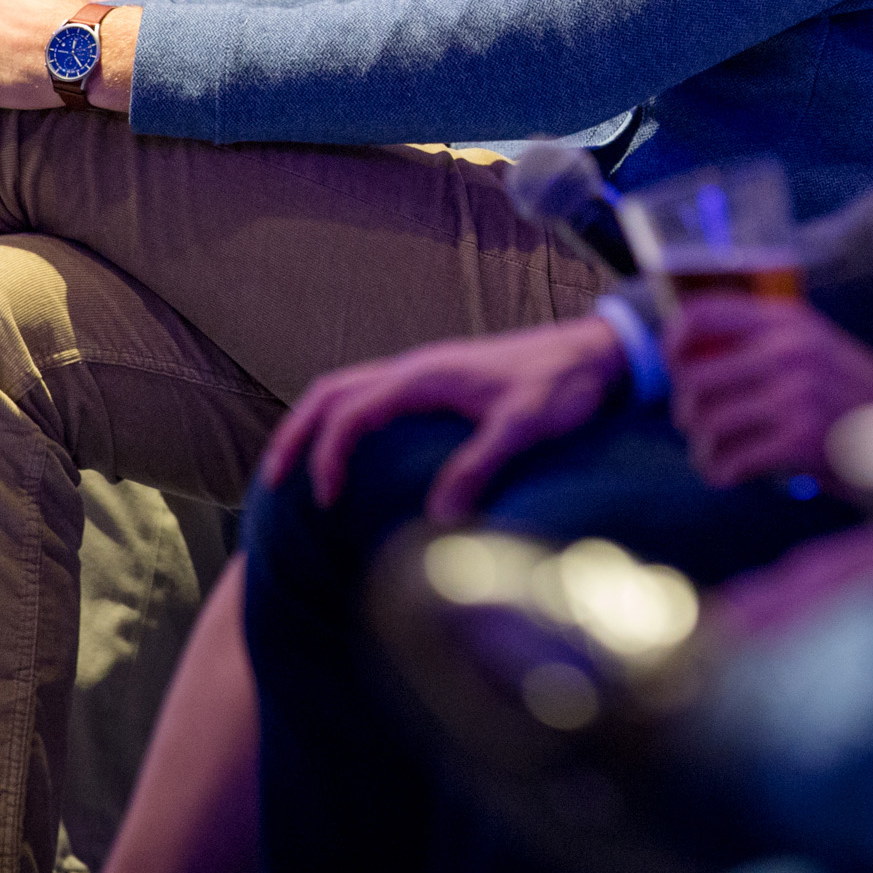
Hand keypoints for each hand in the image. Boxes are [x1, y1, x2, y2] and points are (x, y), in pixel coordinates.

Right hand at [257, 318, 625, 518]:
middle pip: (332, 392)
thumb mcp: (524, 425)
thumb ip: (479, 464)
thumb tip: (436, 518)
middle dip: (297, 434)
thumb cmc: (563, 384)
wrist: (598, 353)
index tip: (326, 501)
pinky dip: (347, 422)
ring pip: (350, 389)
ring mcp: (428, 374)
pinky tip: (353, 458)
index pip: (351, 411)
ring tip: (298, 472)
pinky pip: (375, 397)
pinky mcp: (442, 385)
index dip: (328, 454)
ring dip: (317, 425)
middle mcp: (417, 368)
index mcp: (425, 375)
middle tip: (273, 484)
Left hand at [665, 297, 872, 488]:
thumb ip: (763, 345)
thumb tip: (685, 358)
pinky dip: (722, 472)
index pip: (701, 314)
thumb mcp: (815, 350)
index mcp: (789, 320)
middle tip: (702, 425)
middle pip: (691, 378)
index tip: (676, 368)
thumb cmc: (854, 401)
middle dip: (687, 409)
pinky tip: (734, 474)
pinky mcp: (798, 441)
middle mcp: (789, 350)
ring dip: (704, 448)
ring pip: (705, 423)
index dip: (672, 342)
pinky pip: (728, 460)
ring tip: (720, 455)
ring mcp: (795, 395)